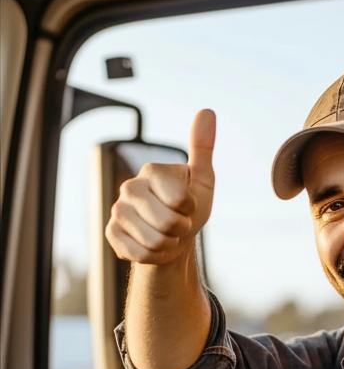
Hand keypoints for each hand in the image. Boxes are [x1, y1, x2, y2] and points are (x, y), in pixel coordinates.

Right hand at [105, 108, 215, 265]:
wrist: (171, 238)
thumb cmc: (189, 208)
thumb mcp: (203, 181)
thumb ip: (202, 149)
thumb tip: (206, 111)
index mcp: (152, 170)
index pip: (180, 199)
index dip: (191, 210)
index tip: (188, 206)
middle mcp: (130, 187)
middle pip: (167, 222)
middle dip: (181, 230)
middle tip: (179, 224)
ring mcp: (117, 211)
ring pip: (153, 242)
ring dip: (169, 245)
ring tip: (167, 235)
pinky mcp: (111, 233)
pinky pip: (139, 253)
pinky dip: (154, 256)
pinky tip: (152, 246)